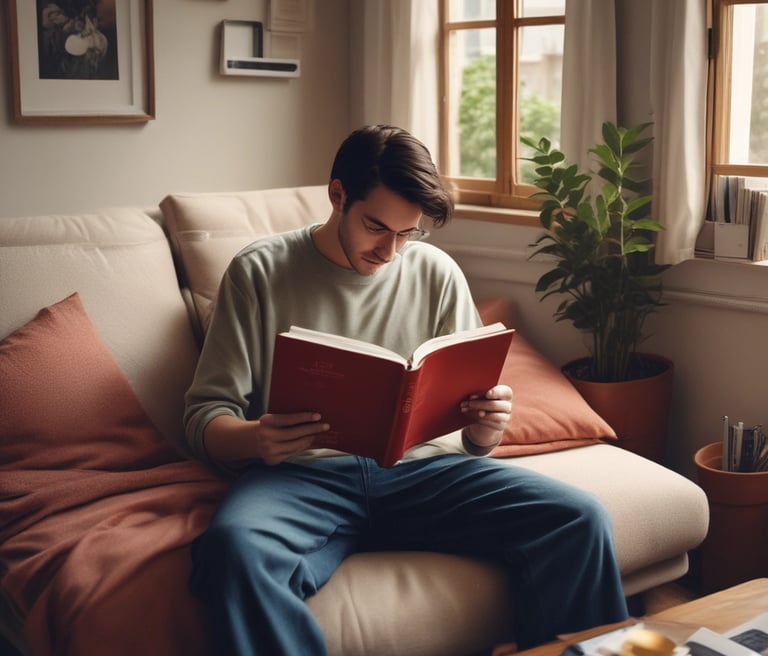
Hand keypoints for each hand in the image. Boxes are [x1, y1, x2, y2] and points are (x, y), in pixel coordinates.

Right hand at [203, 412, 329, 466]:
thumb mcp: (271, 419)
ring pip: (295, 445)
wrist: (247, 441)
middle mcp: (267, 437)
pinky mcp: (273, 460)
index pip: (290, 419)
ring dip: (309, 439)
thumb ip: (286, 419)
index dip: (305, 417)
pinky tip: (309, 442)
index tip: (318, 415)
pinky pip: (292, 453)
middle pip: (295, 433)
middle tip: (325, 426)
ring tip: (318, 434)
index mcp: (266, 422)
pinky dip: (302, 447)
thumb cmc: (265, 426)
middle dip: (312, 429)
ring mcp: (270, 450)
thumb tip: (311, 419)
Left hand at [460, 384, 512, 452]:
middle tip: (466, 403)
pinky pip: (489, 423)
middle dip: (479, 404)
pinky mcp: (500, 426)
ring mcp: (506, 417)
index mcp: (505, 394)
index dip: (496, 392)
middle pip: (495, 404)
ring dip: (476, 412)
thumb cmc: (480, 400)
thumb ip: (479, 393)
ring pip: (493, 415)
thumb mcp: (480, 395)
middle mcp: (507, 405)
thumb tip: (471, 397)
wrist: (481, 418)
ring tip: (464, 409)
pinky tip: (470, 415)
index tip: (487, 394)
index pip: (506, 392)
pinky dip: (478, 419)